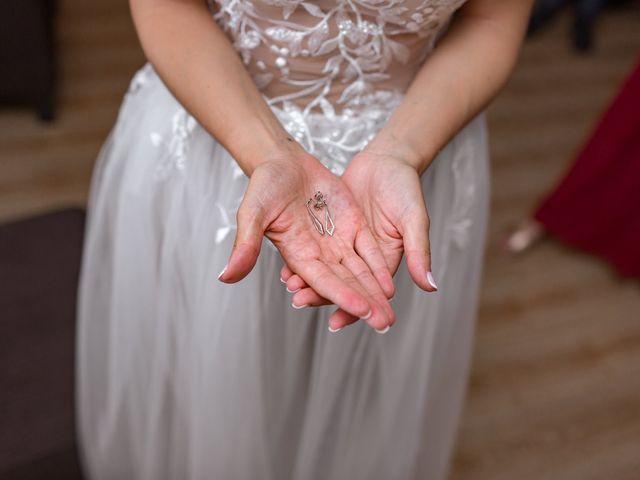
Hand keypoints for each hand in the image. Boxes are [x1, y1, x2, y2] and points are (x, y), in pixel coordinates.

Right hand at [218, 150, 395, 330]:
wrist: (284, 161)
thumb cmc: (264, 185)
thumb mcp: (253, 213)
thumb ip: (246, 245)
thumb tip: (225, 278)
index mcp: (298, 255)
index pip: (323, 280)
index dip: (342, 295)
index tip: (362, 310)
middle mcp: (320, 254)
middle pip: (346, 283)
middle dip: (365, 304)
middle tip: (385, 324)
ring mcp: (337, 240)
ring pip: (360, 271)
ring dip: (375, 293)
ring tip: (390, 314)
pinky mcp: (352, 225)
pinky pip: (368, 249)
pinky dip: (378, 267)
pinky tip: (391, 285)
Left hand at [280, 150, 435, 331]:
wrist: (386, 159)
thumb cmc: (406, 188)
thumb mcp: (414, 219)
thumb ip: (419, 251)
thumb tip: (431, 287)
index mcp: (385, 260)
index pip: (367, 292)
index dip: (353, 308)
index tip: (336, 323)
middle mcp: (362, 257)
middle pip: (341, 283)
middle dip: (321, 297)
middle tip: (300, 303)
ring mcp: (345, 243)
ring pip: (325, 268)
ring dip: (308, 280)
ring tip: (291, 289)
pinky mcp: (331, 229)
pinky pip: (315, 248)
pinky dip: (302, 258)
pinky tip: (286, 267)